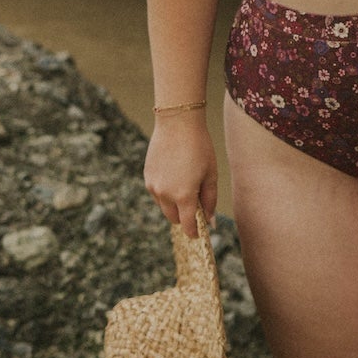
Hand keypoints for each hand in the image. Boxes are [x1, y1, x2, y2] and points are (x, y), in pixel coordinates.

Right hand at [144, 115, 218, 239]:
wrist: (177, 123)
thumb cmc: (200, 147)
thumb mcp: (210, 174)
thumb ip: (210, 200)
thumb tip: (209, 220)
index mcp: (184, 196)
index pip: (187, 225)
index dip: (194, 231)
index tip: (198, 233)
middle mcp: (165, 194)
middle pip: (173, 218)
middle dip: (183, 217)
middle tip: (195, 206)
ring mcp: (153, 185)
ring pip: (163, 206)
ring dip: (173, 204)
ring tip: (185, 184)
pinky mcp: (147, 176)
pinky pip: (156, 192)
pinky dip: (165, 192)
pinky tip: (175, 175)